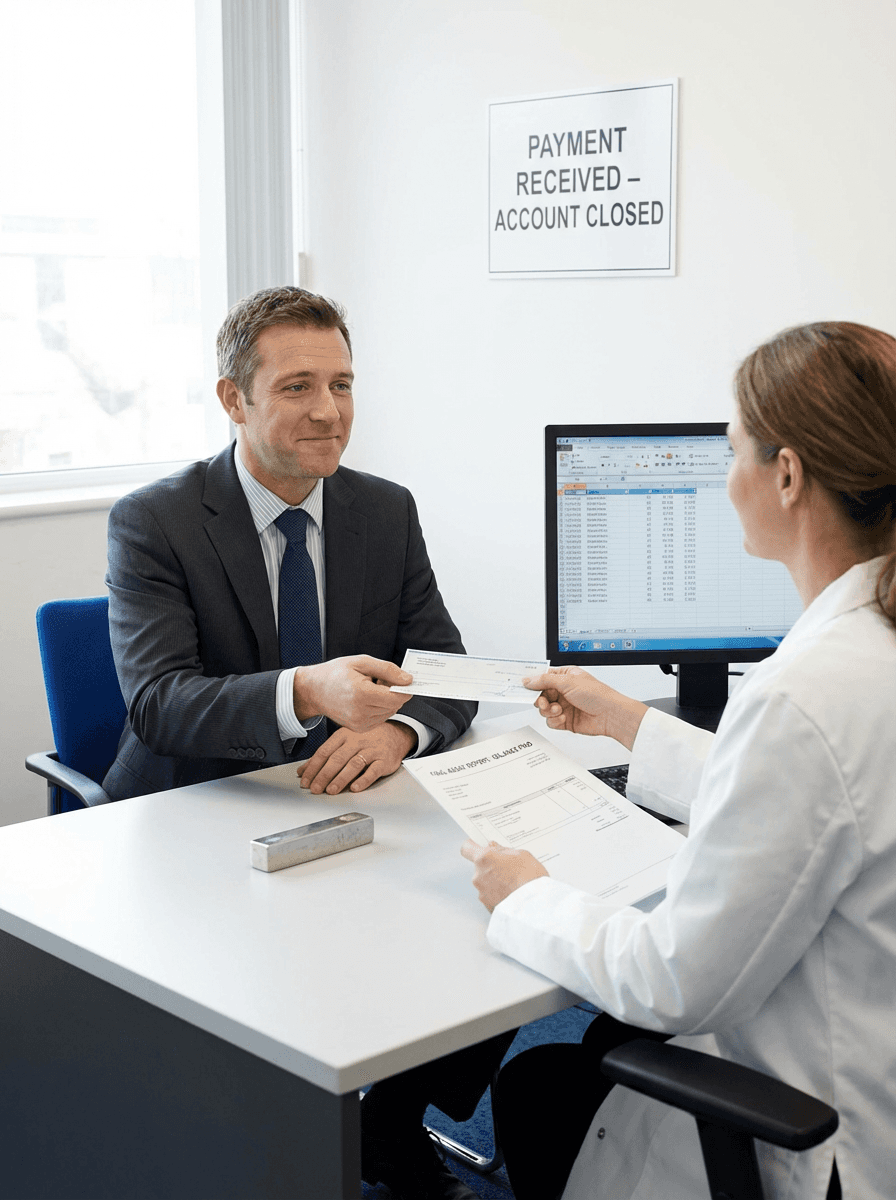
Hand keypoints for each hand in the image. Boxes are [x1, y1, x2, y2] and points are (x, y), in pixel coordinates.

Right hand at [293, 655, 411, 731]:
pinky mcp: (359, 728)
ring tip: (371, 688)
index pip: (397, 697)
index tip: (406, 680)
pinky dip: (379, 708)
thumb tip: (408, 679)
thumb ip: (388, 670)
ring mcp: (359, 723)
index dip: (405, 688)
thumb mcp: (362, 662)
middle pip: (395, 705)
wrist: (314, 690)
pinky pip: (381, 718)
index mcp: (362, 693)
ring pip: (390, 712)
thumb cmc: (336, 673)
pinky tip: (367, 698)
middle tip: (380, 680)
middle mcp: (361, 712)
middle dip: (394, 692)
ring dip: (387, 700)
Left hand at [298, 722, 416, 794]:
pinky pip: (373, 770)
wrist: (395, 734)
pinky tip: (355, 788)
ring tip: (331, 790)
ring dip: (341, 778)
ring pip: (354, 764)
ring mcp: (372, 750)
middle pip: (337, 758)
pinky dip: (364, 780)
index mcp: (344, 735)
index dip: (313, 767)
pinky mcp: (384, 760)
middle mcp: (357, 741)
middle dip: (324, 775)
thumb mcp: (343, 742)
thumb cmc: (365, 739)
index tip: (305, 780)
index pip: (324, 751)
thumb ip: (324, 756)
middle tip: (315, 789)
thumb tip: (302, 771)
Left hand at [460, 840, 548, 912]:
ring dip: (496, 882)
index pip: (467, 848)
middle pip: (480, 867)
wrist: (534, 906)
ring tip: (514, 884)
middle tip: (509, 868)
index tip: (480, 846)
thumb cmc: (530, 879)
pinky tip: (512, 895)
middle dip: (492, 866)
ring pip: (485, 882)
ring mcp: (481, 892)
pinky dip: (499, 895)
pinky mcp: (487, 906)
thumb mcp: (522, 854)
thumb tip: (496, 849)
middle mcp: (478, 875)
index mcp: (484, 858)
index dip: (473, 846)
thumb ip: (504, 850)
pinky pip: (491, 896)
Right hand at [523, 667, 647, 750]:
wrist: (611, 715)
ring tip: (559, 710)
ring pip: (544, 709)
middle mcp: (563, 690)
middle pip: (540, 695)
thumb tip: (528, 679)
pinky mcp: (565, 720)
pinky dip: (555, 721)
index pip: (542, 677)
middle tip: (543, 702)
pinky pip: (551, 721)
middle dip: (540, 700)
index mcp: (565, 676)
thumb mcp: (568, 681)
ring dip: (549, 711)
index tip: (522, 686)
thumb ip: (545, 681)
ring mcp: (564, 705)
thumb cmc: (597, 694)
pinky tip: (564, 718)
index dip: (532, 682)